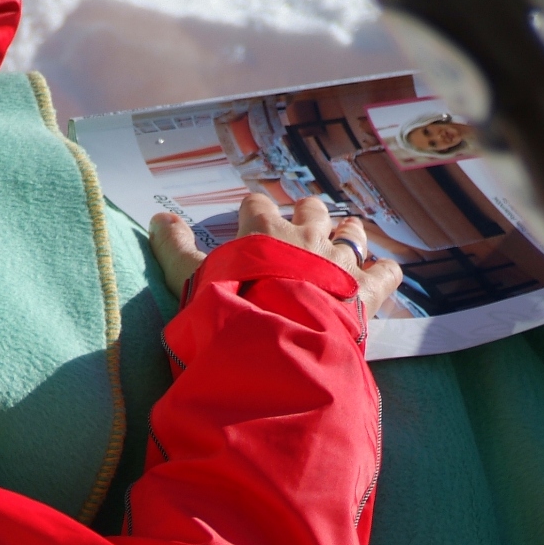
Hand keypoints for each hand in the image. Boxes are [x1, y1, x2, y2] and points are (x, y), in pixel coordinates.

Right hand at [149, 194, 403, 316]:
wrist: (276, 340)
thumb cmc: (230, 304)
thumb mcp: (190, 276)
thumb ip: (173, 247)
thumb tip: (158, 218)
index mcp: (263, 228)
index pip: (257, 203)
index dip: (253, 210)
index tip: (250, 217)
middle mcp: (305, 235)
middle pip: (311, 209)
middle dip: (306, 214)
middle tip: (301, 226)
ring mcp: (339, 260)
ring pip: (352, 232)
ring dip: (348, 233)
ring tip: (345, 237)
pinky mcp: (365, 289)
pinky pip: (385, 272)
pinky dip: (384, 271)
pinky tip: (382, 274)